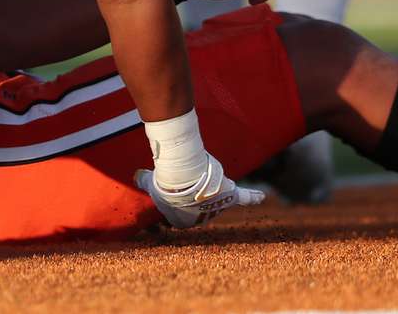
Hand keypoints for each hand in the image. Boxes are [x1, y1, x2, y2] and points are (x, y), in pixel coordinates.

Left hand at [135, 153, 264, 227]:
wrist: (182, 175)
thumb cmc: (165, 182)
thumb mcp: (149, 182)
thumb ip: (143, 180)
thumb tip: (136, 176)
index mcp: (182, 223)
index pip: (177, 213)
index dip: (170, 198)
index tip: (165, 187)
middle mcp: (202, 219)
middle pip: (196, 204)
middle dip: (186, 192)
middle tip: (177, 179)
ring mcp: (216, 208)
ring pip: (212, 195)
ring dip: (203, 185)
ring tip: (192, 174)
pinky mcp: (228, 195)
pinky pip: (244, 197)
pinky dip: (253, 196)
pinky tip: (261, 196)